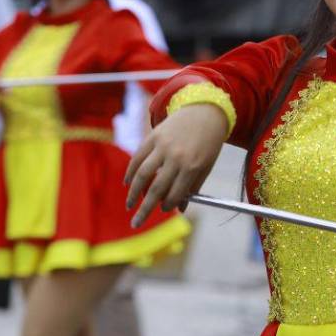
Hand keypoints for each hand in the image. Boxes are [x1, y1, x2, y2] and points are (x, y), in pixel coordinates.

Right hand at [124, 104, 227, 227]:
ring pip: (143, 174)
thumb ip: (193, 188)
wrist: (204, 112)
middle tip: (136, 223)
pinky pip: (138, 158)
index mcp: (192, 166)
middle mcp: (176, 157)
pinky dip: (130, 172)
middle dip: (145, 209)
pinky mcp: (153, 136)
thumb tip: (180, 209)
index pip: (175, 193)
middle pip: (156, 189)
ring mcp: (163, 146)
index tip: (163, 209)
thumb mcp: (206, 166)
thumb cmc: (207, 143)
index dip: (168, 204)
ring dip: (133, 193)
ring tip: (129, 205)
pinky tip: (128, 184)